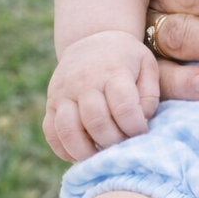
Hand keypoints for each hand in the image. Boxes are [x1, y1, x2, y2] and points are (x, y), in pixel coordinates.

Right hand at [44, 31, 159, 161]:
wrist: (92, 39)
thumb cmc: (126, 59)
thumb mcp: (147, 66)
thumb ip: (149, 95)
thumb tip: (140, 122)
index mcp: (113, 71)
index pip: (124, 107)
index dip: (135, 128)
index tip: (141, 133)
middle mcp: (84, 82)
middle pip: (96, 121)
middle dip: (113, 142)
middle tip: (123, 147)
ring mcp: (63, 93)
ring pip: (68, 130)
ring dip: (85, 151)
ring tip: (100, 158)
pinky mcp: (50, 103)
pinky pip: (50, 132)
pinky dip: (63, 149)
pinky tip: (80, 155)